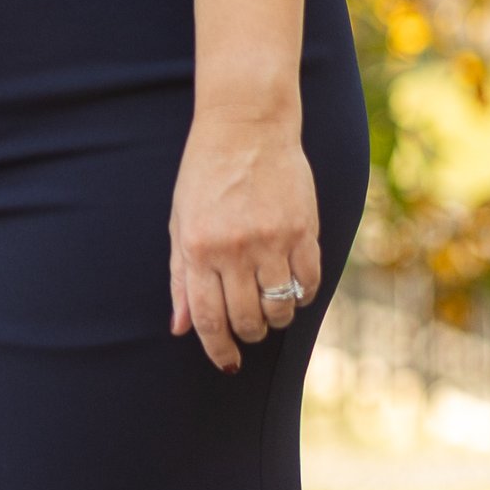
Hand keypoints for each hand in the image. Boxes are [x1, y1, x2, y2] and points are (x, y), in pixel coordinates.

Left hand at [169, 102, 319, 372]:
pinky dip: (303, 296)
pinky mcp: (304, 229)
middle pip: (246, 318)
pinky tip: (294, 290)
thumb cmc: (205, 176)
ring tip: (271, 309)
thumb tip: (181, 329)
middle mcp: (234, 248)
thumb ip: (179, 278)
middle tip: (250, 329)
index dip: (218, 348)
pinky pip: (309, 282)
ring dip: (276, 319)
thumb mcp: (180, 223)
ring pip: (280, 307)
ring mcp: (272, 239)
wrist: (246, 126)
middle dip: (248, 334)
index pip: (207, 318)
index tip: (227, 363)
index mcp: (198, 248)